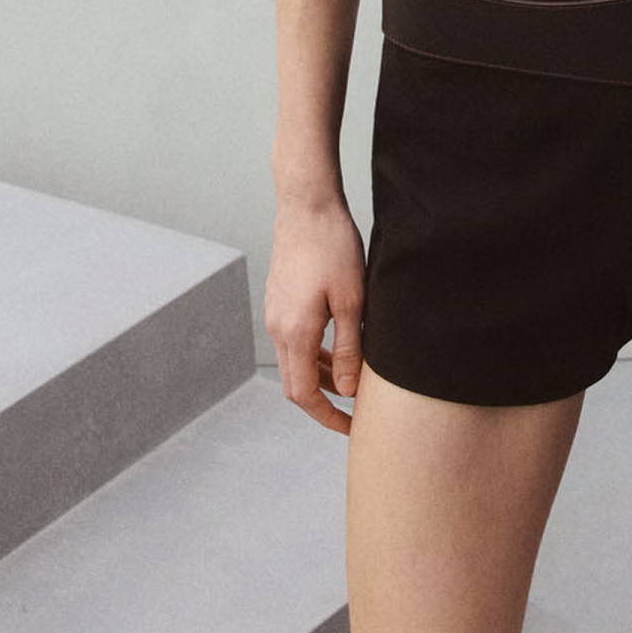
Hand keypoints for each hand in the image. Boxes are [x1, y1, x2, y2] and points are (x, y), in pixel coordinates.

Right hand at [265, 193, 367, 434]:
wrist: (307, 204)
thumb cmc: (334, 247)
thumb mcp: (352, 302)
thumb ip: (350, 349)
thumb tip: (349, 391)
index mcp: (295, 333)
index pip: (304, 394)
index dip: (327, 417)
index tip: (352, 428)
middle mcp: (278, 327)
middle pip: (295, 383)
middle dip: (324, 402)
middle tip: (356, 412)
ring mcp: (275, 313)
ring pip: (295, 361)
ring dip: (322, 376)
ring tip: (355, 380)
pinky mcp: (279, 300)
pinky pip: (294, 341)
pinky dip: (315, 354)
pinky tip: (339, 348)